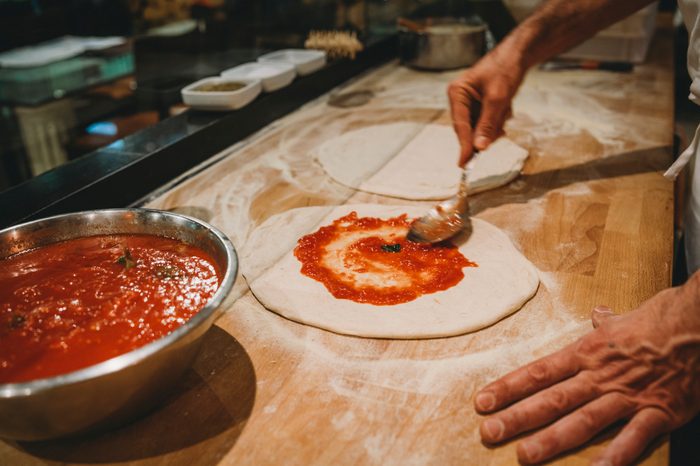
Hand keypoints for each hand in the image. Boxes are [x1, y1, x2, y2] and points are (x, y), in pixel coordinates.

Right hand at [447, 47, 525, 165]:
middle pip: (468, 129)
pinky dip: (498, 120)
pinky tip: (505, 108)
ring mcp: (469, 103)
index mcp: (457, 93)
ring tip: (505, 108)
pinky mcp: (479, 106)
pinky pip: (486, 123)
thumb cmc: (505, 69)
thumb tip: (480, 147)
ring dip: (495, 124)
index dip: (465, 145)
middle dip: (485, 131)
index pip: (460, 125)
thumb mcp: (498, 99)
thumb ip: (487, 124)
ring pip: (479, 128)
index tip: (465, 164)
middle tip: (500, 131)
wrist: (518, 55)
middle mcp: (459, 99)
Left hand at [474, 271, 699, 464]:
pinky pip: (634, 438)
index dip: (508, 387)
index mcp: (586, 352)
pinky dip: (616, 456)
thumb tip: (598, 313)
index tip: (482, 401)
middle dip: (518, 417)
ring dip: (552, 440)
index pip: (539, 372)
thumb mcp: (623, 318)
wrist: (698, 323)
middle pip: (552, 399)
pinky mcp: (659, 412)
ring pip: (583, 420)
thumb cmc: (658, 320)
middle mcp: (600, 375)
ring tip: (525, 456)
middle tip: (488, 432)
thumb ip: (605, 322)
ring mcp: (628, 395)